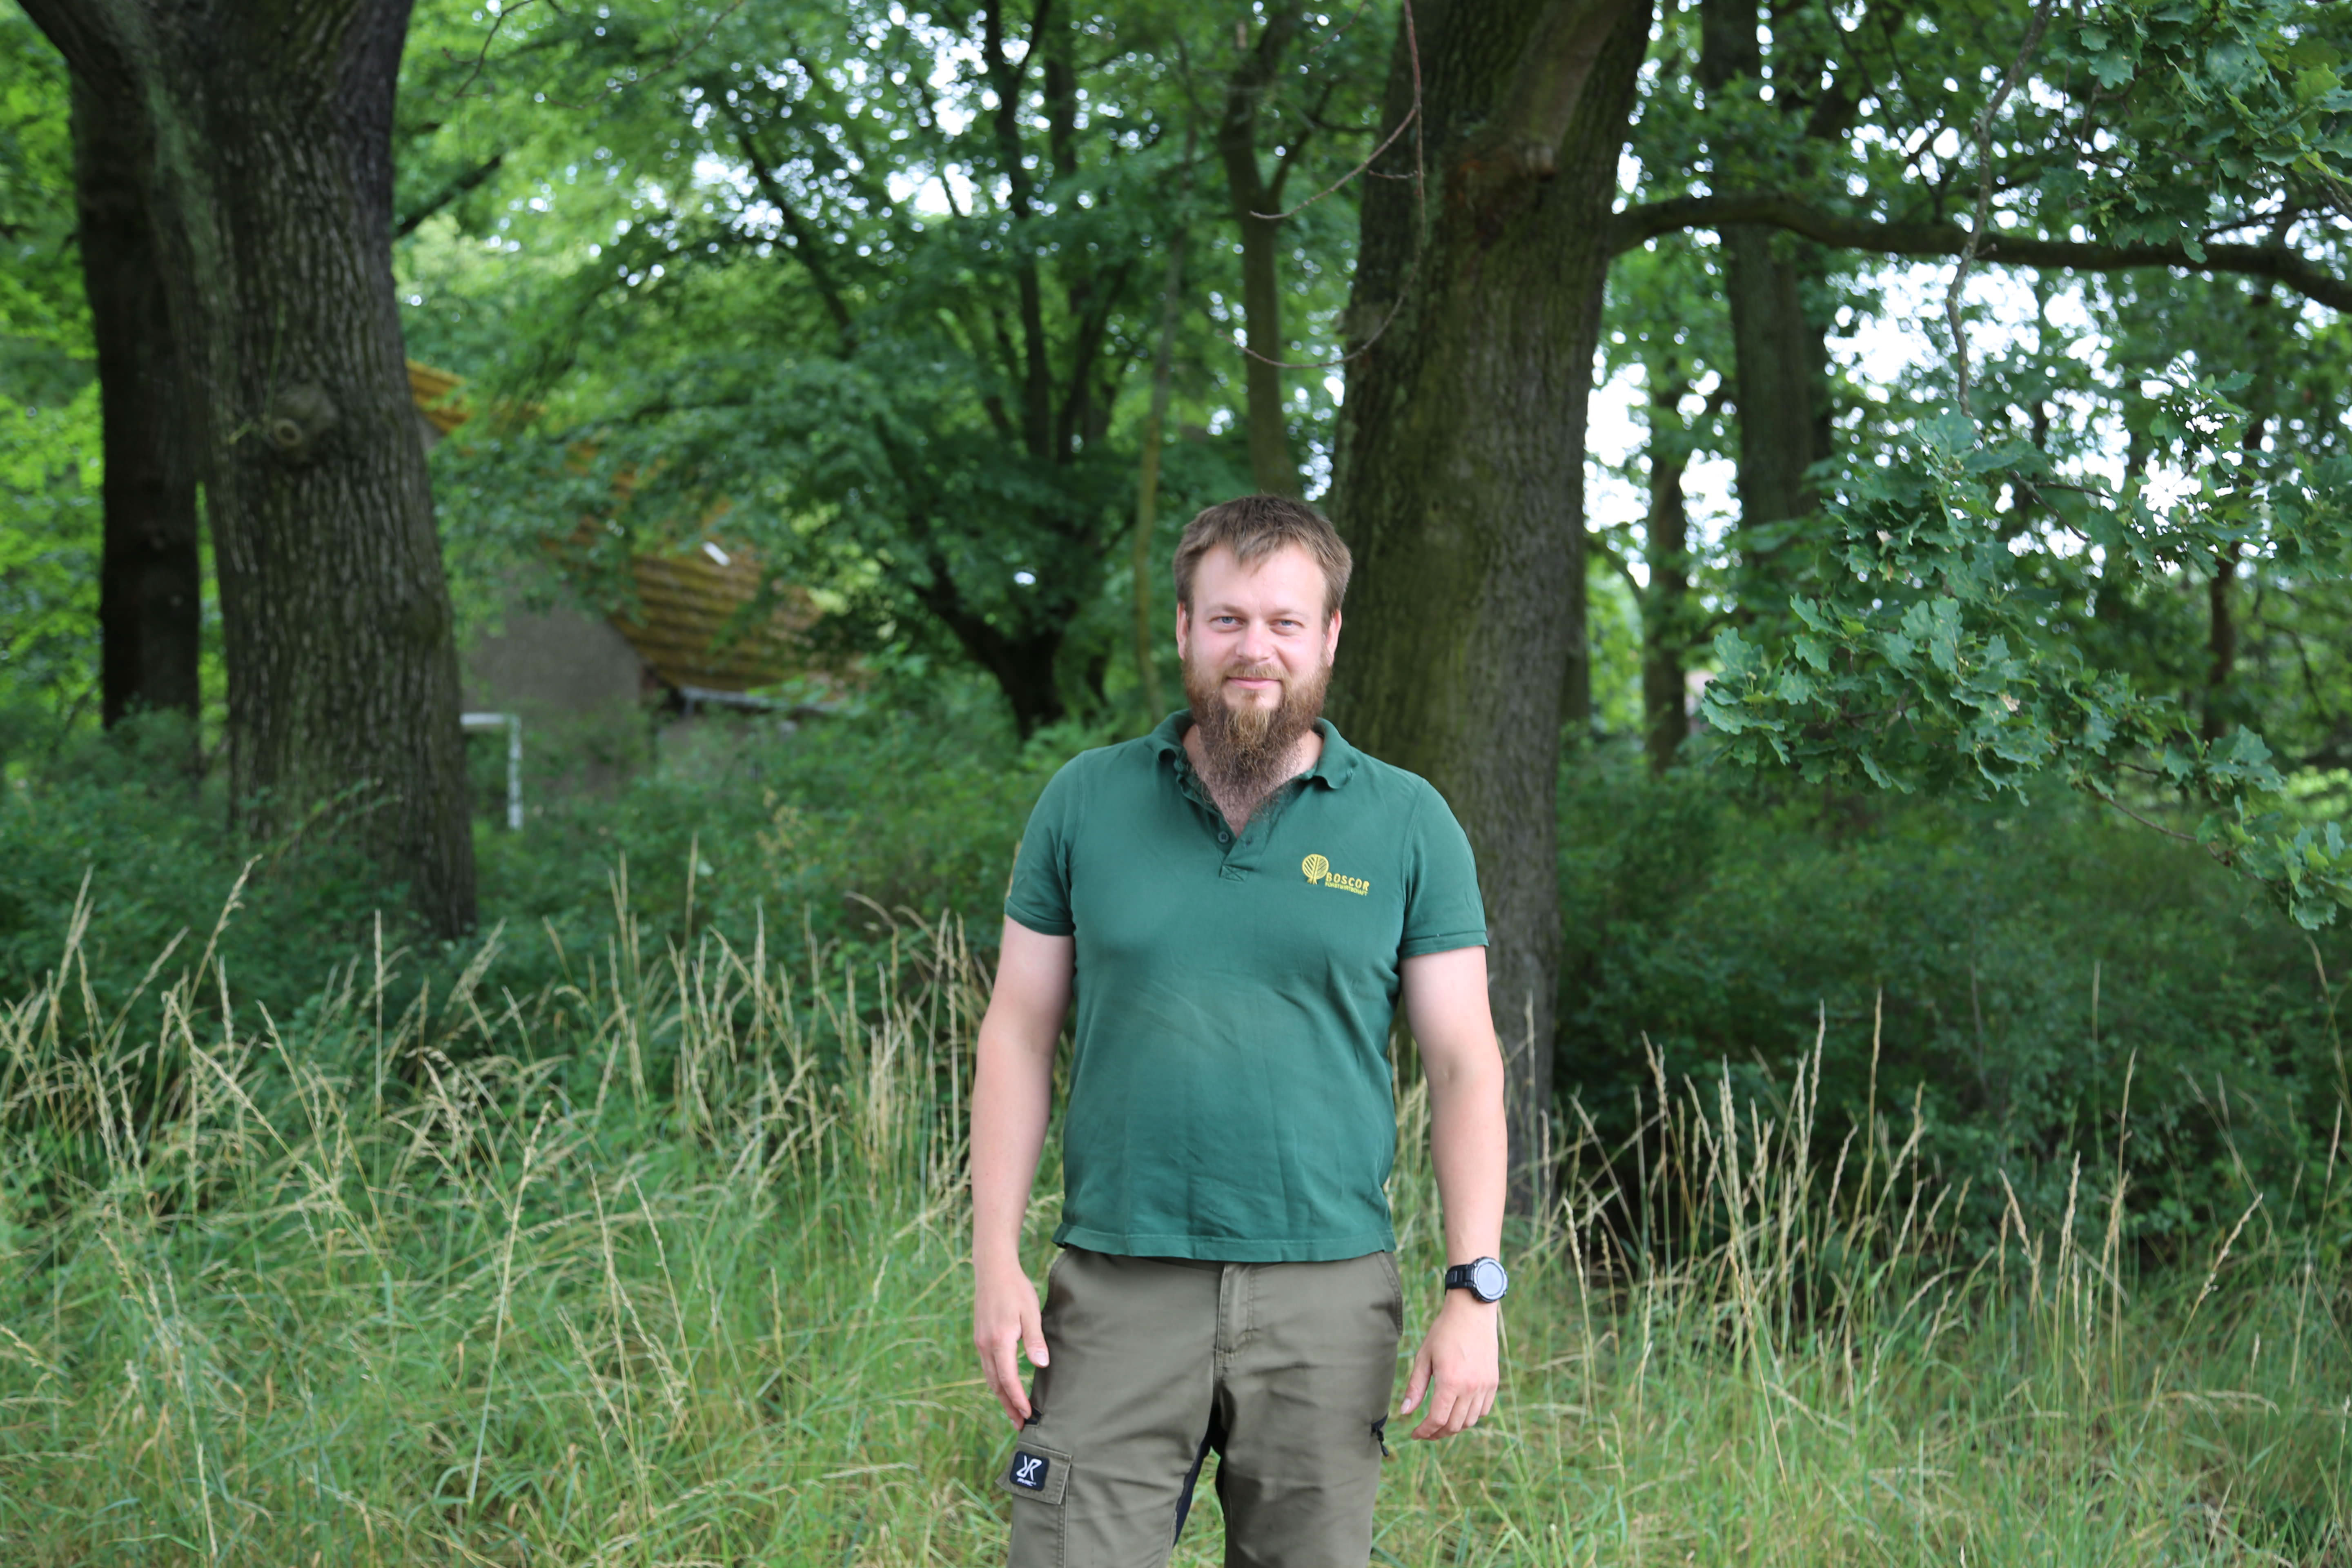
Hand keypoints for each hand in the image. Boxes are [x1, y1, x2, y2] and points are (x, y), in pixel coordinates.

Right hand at [973, 1255, 1048, 1427]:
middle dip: (1008, 1406)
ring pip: (990, 1377)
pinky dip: (996, 1382)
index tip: (1029, 1415)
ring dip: (1001, 1397)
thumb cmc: (1016, 1289)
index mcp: (999, 1341)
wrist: (993, 1270)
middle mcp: (986, 1346)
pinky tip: (1004, 1387)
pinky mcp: (980, 1338)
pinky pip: (987, 1367)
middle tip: (1020, 1425)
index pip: (1008, 1380)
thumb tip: (1040, 1365)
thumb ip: (1035, 1340)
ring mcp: (980, 1342)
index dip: (1018, 1399)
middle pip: (996, 1384)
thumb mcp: (1031, 1312)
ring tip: (1013, 1412)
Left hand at [1399, 1293, 1498, 1439]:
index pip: (1437, 1419)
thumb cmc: (1444, 1331)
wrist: (1472, 1312)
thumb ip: (1415, 1387)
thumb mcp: (1424, 1356)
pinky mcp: (1493, 1382)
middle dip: (1437, 1433)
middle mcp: (1470, 1387)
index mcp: (1450, 1381)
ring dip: (1453, 1427)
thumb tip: (1404, 1412)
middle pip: (1454, 1425)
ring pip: (1470, 1421)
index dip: (1424, 1431)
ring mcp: (1485, 1386)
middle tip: (1425, 1432)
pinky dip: (1470, 1416)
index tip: (1414, 1434)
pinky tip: (1458, 1411)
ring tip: (1440, 1423)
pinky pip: (1483, 1410)